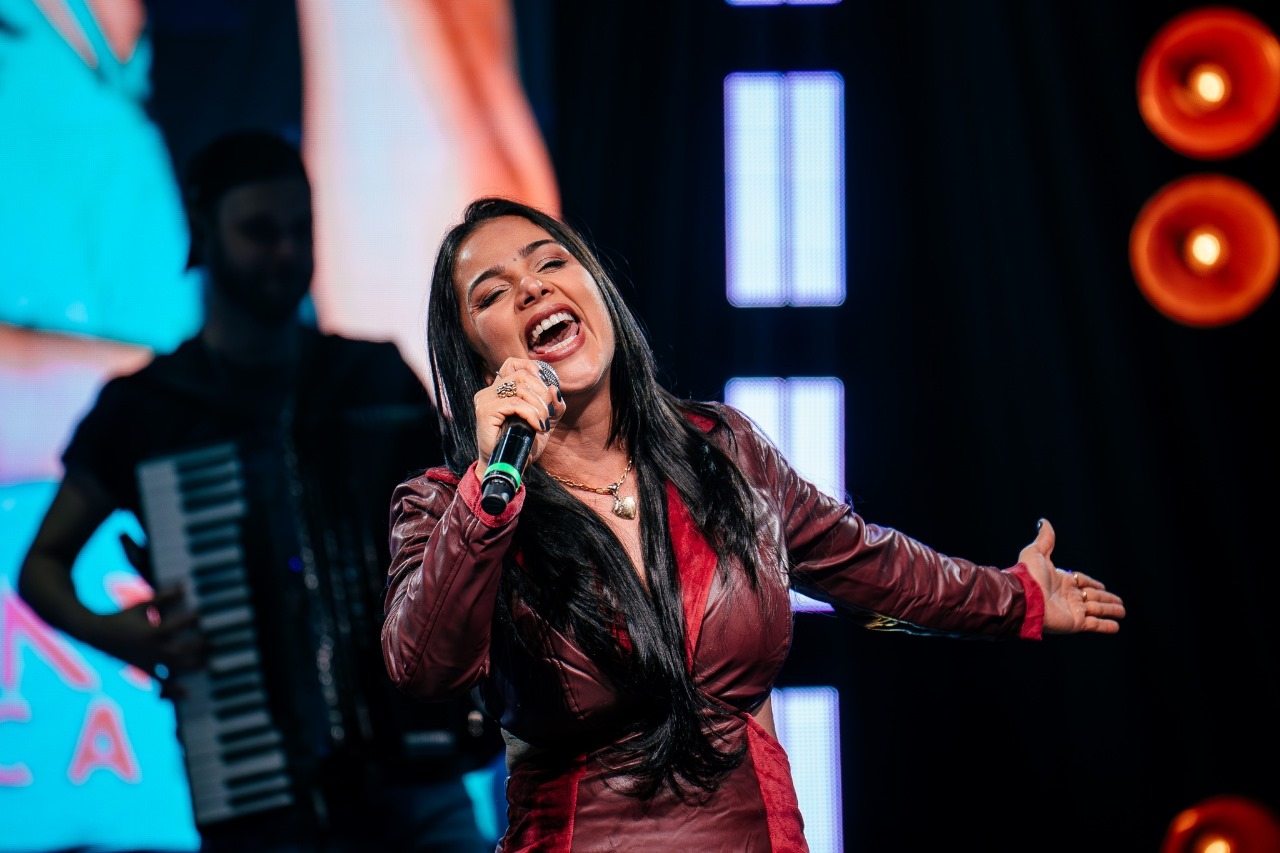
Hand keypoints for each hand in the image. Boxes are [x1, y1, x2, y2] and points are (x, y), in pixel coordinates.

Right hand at [92, 585, 205, 694]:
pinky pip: (160, 683)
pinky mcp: (144, 670)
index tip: (204, 615)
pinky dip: (174, 691)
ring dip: (193, 668)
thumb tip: (185, 586)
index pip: (178, 626)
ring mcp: (148, 662)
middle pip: (180, 652)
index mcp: (152, 632)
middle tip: (213, 642)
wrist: (97, 635)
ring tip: (209, 663)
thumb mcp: (143, 605)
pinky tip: (188, 695)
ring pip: (174, 670)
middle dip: (198, 648)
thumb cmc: (124, 616)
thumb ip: (165, 597)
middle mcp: (151, 650)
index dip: (192, 620)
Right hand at [472, 357, 563, 478]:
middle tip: (547, 413)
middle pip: (521, 375)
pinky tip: (537, 426)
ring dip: (539, 405)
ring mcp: (485, 399)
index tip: (545, 386)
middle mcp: (489, 391)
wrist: (508, 465)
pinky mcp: (485, 411)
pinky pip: (515, 403)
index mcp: (499, 390)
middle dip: (541, 392)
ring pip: (520, 388)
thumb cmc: (522, 444)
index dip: (531, 367)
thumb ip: (552, 405)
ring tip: (542, 422)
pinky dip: (532, 414)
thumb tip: (554, 388)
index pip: (512, 364)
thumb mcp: (544, 420)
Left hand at [1019, 518, 1124, 634]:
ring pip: (1097, 610)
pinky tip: (1116, 626)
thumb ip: (1045, 539)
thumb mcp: (1037, 552)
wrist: (1024, 598)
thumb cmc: (1029, 575)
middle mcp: (1068, 596)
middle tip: (1119, 601)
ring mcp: (1072, 610)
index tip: (1103, 586)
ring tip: (1122, 611)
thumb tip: (1043, 521)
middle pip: (1092, 596)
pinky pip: (1095, 624)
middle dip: (1106, 598)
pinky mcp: (1075, 623)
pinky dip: (1106, 626)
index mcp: (1061, 581)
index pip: (1082, 581)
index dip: (1092, 583)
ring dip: (1110, 610)